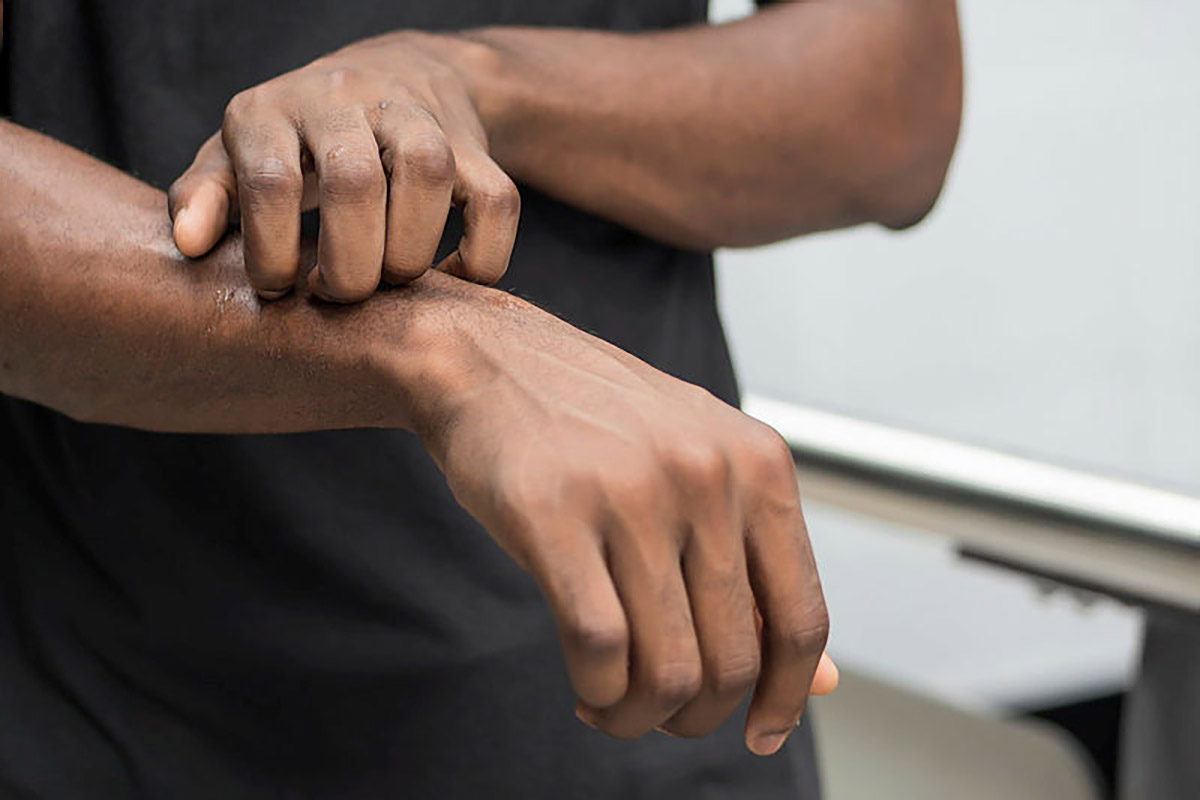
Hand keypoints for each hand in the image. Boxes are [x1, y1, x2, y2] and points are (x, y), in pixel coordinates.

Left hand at [169, 32, 517, 302]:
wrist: (399, 71)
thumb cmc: (300, 137)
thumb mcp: (238, 154)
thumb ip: (207, 196)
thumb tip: (190, 245)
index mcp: (274, 108)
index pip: (272, 180)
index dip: (273, 252)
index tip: (278, 287)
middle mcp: (345, 100)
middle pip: (356, 183)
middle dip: (349, 265)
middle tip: (341, 294)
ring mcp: (418, 116)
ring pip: (430, 175)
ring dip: (410, 252)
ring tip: (392, 283)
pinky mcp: (476, 145)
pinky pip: (497, 201)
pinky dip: (480, 256)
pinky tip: (450, 276)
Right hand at [407, 283, 834, 754]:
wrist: (490, 361)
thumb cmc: (597, 422)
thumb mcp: (701, 471)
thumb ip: (759, 570)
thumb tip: (822, 680)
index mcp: (758, 464)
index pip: (803, 617)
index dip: (788, 696)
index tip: (760, 733)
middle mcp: (707, 475)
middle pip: (733, 659)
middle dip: (695, 715)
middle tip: (655, 713)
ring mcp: (631, 492)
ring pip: (667, 668)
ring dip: (638, 717)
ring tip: (611, 705)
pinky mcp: (553, 514)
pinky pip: (599, 649)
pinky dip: (596, 692)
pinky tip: (583, 686)